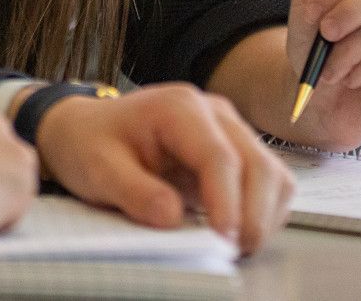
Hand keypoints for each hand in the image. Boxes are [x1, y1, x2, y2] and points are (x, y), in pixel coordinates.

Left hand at [35, 84, 291, 256]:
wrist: (88, 129)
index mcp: (179, 108)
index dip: (226, 201)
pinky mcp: (237, 150)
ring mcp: (230, 130)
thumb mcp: (97, 168)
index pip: (218, 155)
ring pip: (272, 172)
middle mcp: (214, 113)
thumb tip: (172, 218)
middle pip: (257, 163)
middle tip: (234, 251)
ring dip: (264, 214)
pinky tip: (240, 231)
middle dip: (254, 213)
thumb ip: (134, 192)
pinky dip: (264, 210)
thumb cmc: (92, 143)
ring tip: (237, 246)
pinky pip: (269, 181)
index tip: (223, 239)